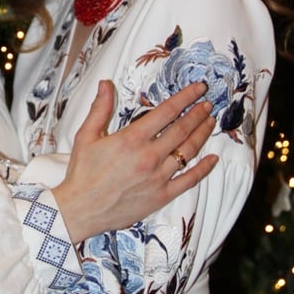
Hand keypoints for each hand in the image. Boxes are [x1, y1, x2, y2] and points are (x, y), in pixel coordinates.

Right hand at [52, 80, 217, 242]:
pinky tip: (212, 159)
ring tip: (210, 122)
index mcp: (132, 138)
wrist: (81, 209)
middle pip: (181, 130)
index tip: (198, 88)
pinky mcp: (161, 196)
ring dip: (202, 135)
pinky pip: (188, 180)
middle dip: (197, 114)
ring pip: (187, 152)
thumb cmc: (82, 172)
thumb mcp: (86, 135)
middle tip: (207, 103)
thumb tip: (106, 83)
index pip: (166, 112)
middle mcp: (149, 156)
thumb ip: (100, 108)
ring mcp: (158, 177)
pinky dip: (203, 169)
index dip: (185, 97)